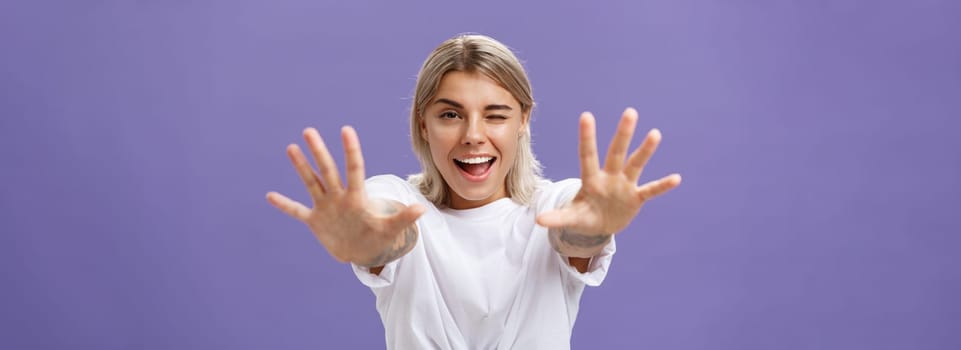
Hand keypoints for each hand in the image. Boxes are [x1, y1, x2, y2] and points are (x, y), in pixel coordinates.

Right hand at [265, 127, 424, 266]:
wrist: (363, 251)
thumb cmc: (378, 237)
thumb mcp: (390, 230)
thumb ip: (403, 219)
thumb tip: (421, 210)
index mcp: (357, 197)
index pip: (354, 169)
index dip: (351, 151)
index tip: (346, 129)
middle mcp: (339, 197)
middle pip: (328, 170)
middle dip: (319, 152)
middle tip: (309, 130)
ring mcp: (326, 207)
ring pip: (311, 183)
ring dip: (301, 167)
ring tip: (291, 148)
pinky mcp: (315, 220)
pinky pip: (297, 211)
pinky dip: (285, 205)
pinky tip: (270, 195)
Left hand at [537, 108, 680, 253]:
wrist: (600, 225)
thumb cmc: (584, 215)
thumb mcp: (571, 218)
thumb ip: (557, 218)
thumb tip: (538, 220)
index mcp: (591, 180)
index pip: (588, 155)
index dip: (587, 137)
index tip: (586, 115)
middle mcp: (609, 177)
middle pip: (616, 153)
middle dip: (623, 134)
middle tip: (630, 112)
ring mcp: (624, 185)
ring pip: (636, 165)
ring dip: (645, 151)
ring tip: (655, 134)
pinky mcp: (636, 197)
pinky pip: (651, 190)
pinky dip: (662, 186)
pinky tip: (676, 178)